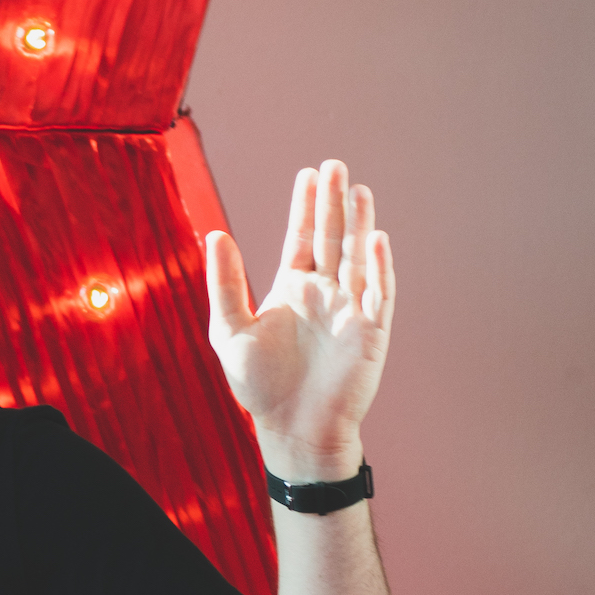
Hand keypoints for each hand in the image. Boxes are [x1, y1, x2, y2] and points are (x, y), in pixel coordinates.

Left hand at [207, 162, 392, 476]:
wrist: (293, 429)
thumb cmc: (260, 385)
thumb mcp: (230, 329)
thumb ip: (225, 282)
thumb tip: (215, 234)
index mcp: (293, 289)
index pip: (302, 238)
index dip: (305, 207)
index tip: (307, 173)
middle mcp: (324, 293)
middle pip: (331, 238)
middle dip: (332, 203)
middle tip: (334, 165)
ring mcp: (350, 310)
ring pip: (357, 257)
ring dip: (358, 224)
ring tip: (357, 190)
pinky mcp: (370, 332)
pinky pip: (377, 293)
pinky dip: (378, 267)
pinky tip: (375, 239)